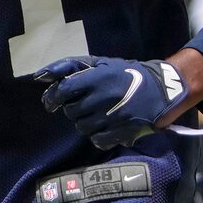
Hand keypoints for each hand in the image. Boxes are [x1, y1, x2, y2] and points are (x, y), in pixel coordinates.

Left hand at [34, 55, 187, 149]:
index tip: (51, 103)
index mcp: (98, 77)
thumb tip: (39, 76)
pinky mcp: (123, 131)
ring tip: (97, 114)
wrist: (163, 89)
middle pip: (71, 112)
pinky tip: (106, 126)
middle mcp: (105, 96)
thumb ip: (68, 67)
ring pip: (82, 127)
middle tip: (85, 105)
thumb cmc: (125, 74)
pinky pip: (97, 139)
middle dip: (74, 110)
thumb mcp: (100, 63)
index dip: (52, 98)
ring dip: (85, 123)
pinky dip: (98, 135)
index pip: (64, 90)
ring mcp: (114, 116)